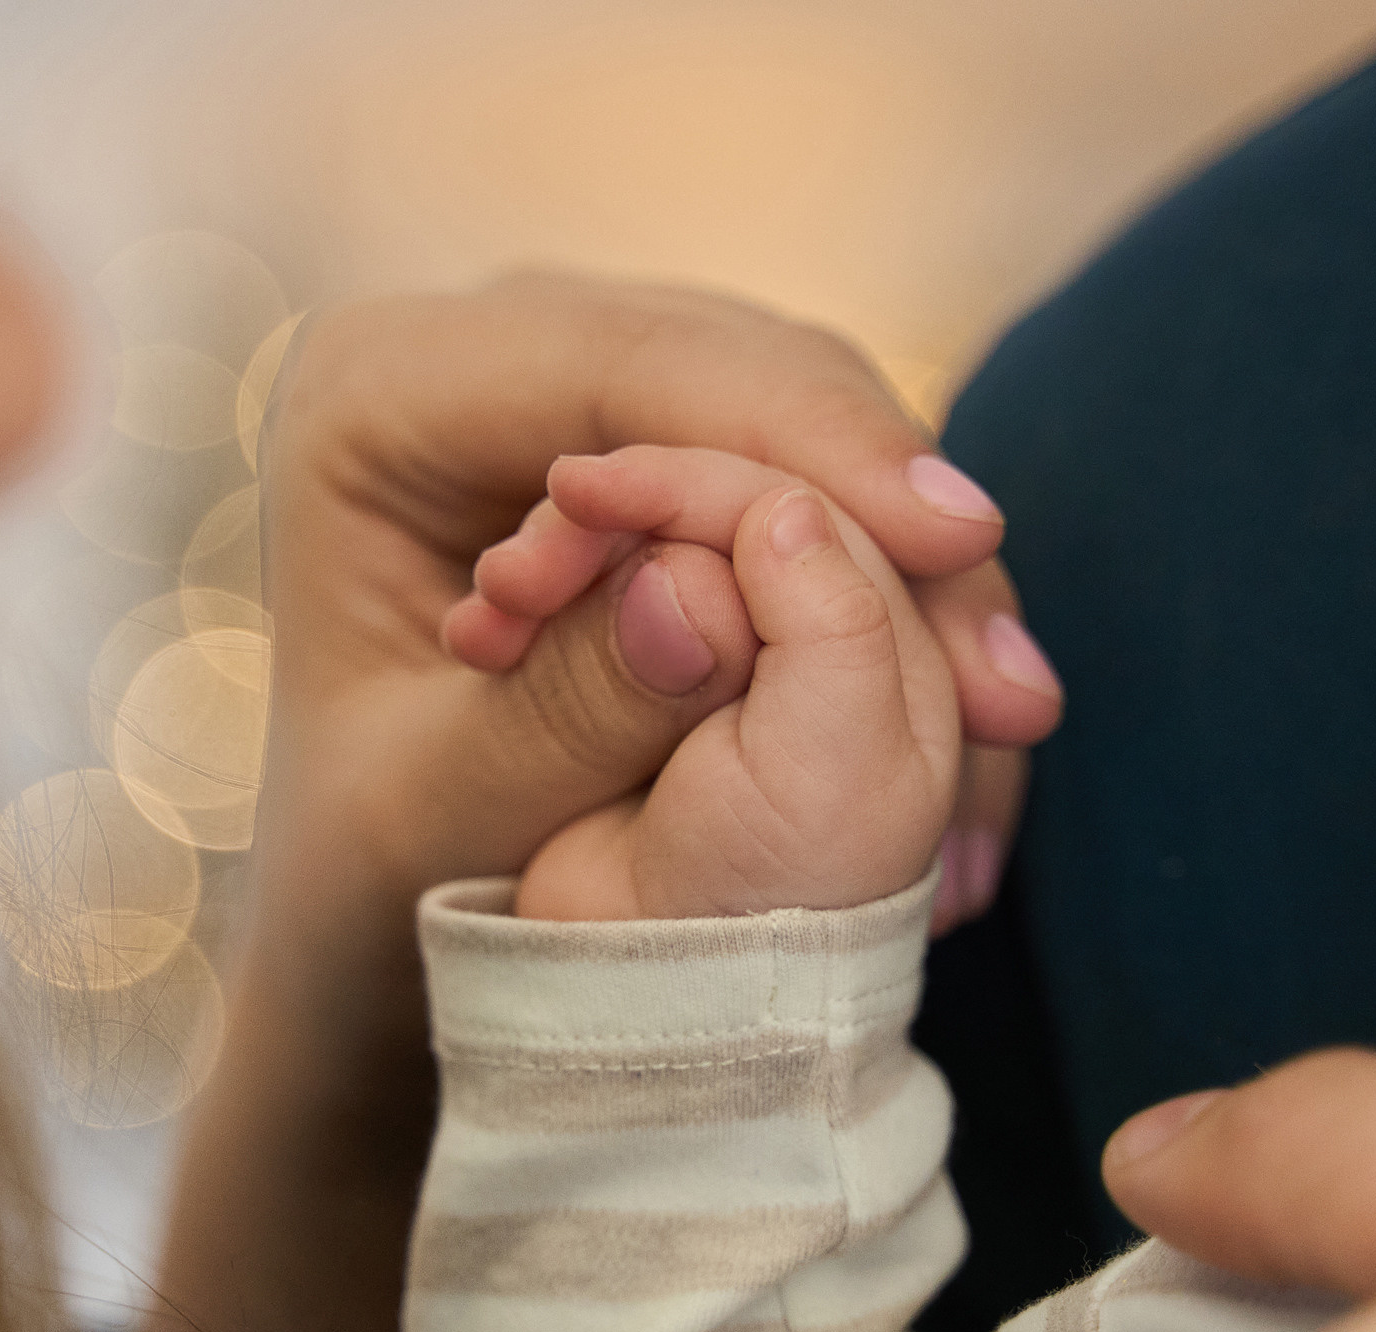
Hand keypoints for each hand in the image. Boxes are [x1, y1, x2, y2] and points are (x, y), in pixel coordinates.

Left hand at [254, 273, 1058, 948]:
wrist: (368, 925)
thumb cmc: (366, 874)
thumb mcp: (435, 812)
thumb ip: (563, 707)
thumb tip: (710, 597)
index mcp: (380, 398)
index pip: (619, 369)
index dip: (799, 441)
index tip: (954, 537)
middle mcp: (486, 362)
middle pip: (740, 374)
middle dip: (886, 518)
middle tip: (1009, 685)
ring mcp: (585, 398)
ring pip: (806, 423)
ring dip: (917, 570)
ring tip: (1008, 718)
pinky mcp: (664, 457)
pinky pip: (815, 488)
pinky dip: (893, 596)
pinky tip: (973, 714)